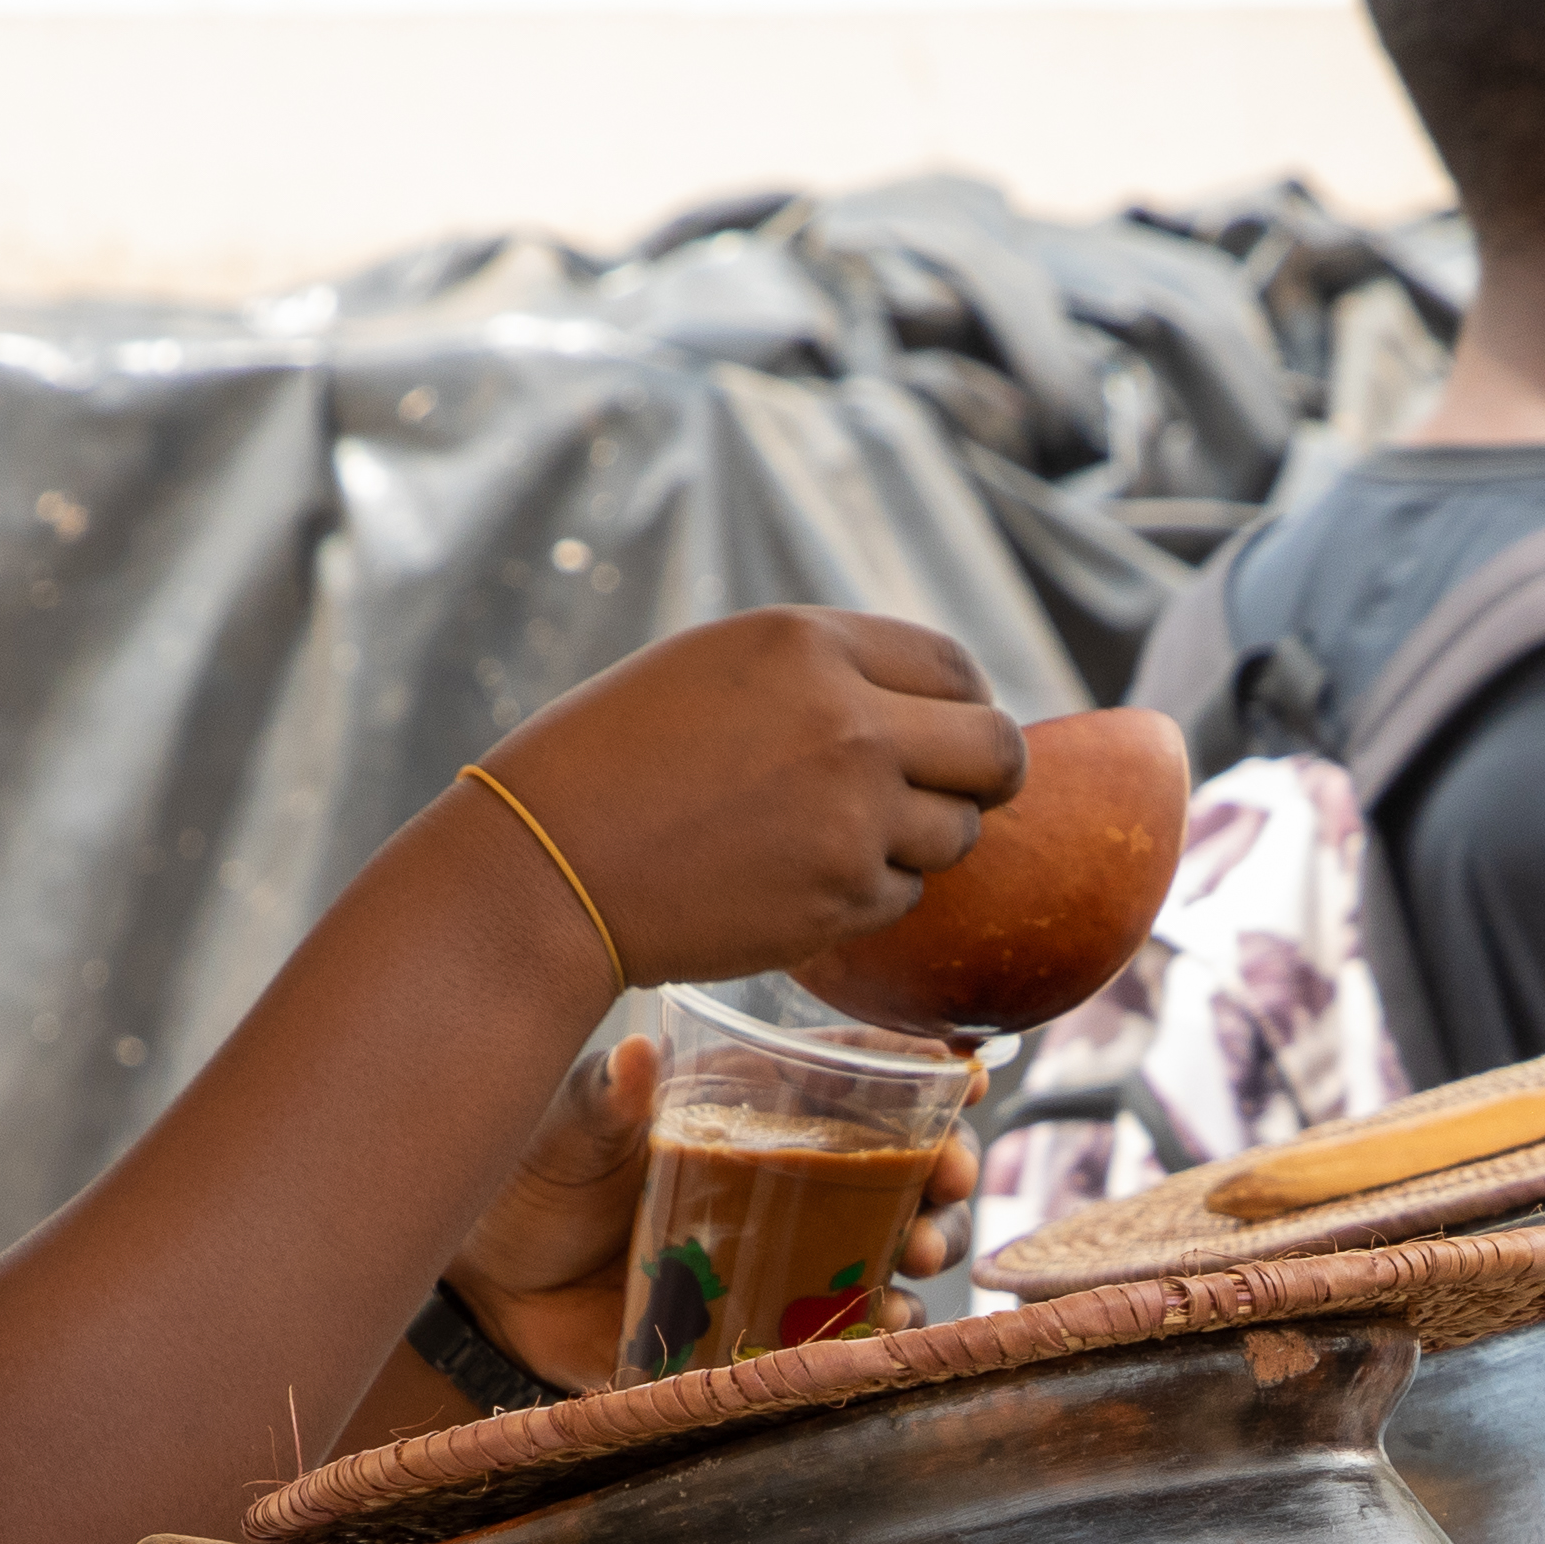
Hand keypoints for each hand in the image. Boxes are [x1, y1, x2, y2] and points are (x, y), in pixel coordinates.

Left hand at [444, 1032, 977, 1389]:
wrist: (495, 1283)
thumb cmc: (537, 1179)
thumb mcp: (570, 1126)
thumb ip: (606, 1098)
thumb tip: (634, 1057)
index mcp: (757, 1105)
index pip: (860, 1078)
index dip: (922, 1074)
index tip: (965, 1076)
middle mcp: (790, 1175)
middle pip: (902, 1165)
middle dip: (948, 1170)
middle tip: (950, 1181)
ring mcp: (787, 1252)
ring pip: (894, 1244)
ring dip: (930, 1246)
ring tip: (922, 1253)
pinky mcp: (769, 1322)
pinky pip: (846, 1326)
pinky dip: (879, 1327)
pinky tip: (885, 1323)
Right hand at [473, 611, 1023, 990]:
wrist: (547, 870)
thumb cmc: (610, 764)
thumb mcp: (715, 671)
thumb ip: (822, 675)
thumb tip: (926, 707)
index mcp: (809, 645)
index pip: (954, 668)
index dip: (963, 705)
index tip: (948, 732)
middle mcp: (850, 723)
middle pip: (997, 750)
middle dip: (985, 776)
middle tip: (951, 792)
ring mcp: (855, 816)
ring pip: (956, 832)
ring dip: (918, 841)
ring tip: (832, 838)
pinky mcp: (843, 898)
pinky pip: (903, 896)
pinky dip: (867, 895)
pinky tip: (794, 882)